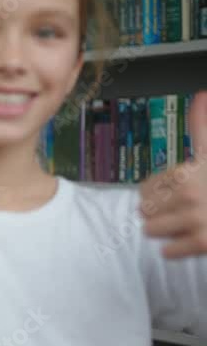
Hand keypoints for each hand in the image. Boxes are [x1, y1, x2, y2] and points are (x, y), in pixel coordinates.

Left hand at [140, 91, 206, 257]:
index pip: (145, 188)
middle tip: (184, 211)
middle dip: (161, 212)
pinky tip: (192, 238)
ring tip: (187, 224)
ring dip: (167, 231)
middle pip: (144, 210)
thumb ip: (202, 127)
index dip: (159, 193)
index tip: (177, 194)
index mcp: (188, 172)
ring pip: (152, 230)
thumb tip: (201, 94)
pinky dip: (176, 250)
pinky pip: (168, 252)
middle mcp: (190, 194)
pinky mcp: (203, 243)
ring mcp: (197, 220)